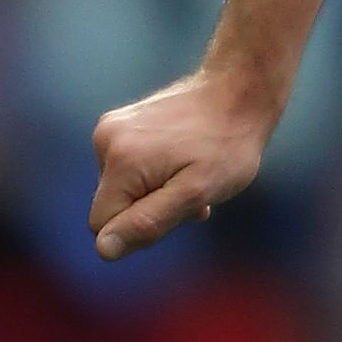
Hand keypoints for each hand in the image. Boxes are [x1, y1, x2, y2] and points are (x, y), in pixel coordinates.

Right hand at [89, 67, 276, 260]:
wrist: (238, 91)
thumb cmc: (225, 147)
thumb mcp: (195, 194)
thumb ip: (148, 222)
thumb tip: (105, 250)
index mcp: (120, 162)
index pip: (103, 225)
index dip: (140, 230)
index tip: (178, 210)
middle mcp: (105, 140)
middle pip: (113, 207)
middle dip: (149, 211)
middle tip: (192, 193)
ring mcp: (111, 128)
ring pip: (123, 189)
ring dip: (156, 193)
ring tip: (193, 175)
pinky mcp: (120, 122)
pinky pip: (127, 169)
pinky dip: (154, 175)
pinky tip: (184, 163)